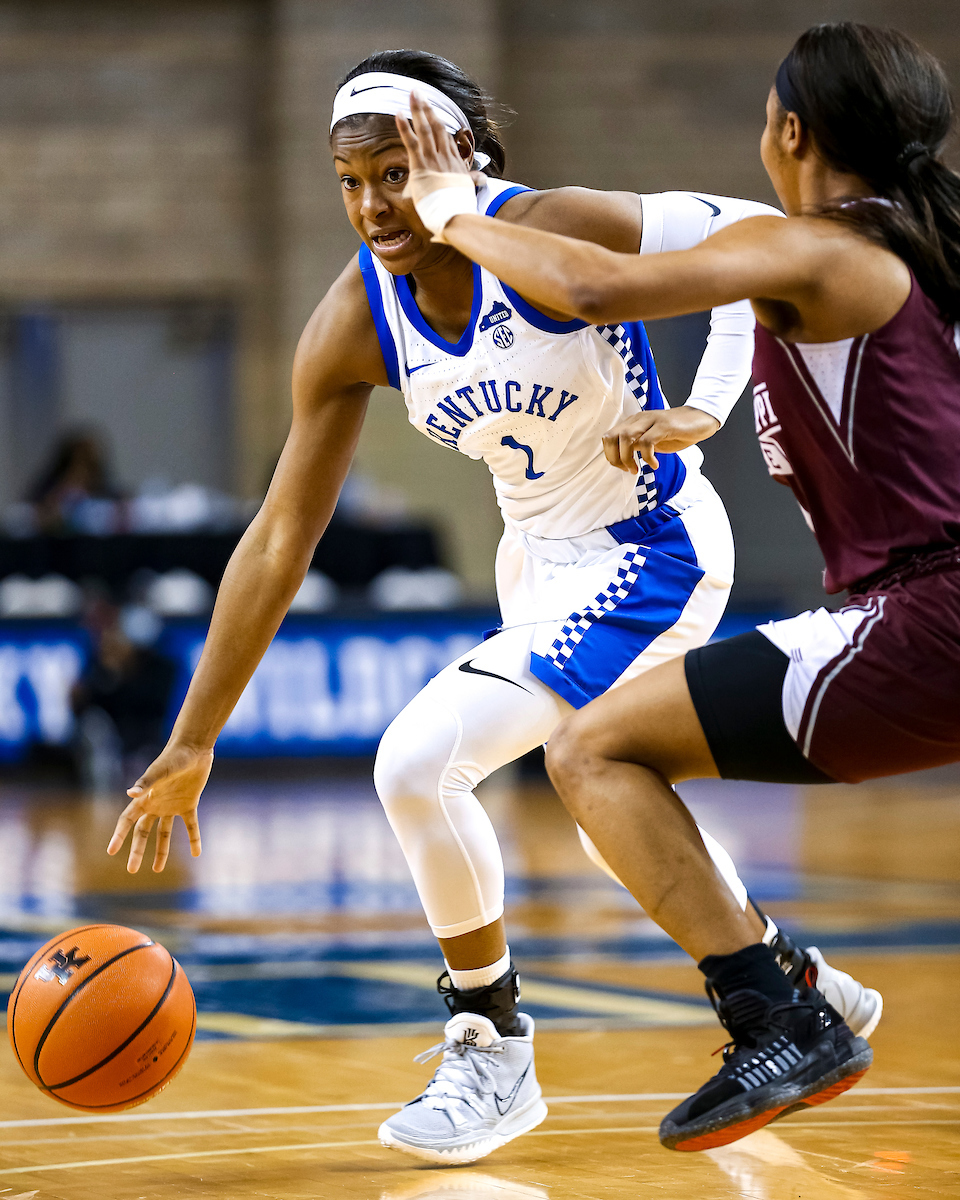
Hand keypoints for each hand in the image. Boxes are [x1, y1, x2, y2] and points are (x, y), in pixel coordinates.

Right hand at [107, 742, 213, 873]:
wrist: (194, 748)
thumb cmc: (174, 757)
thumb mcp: (159, 771)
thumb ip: (146, 782)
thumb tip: (129, 792)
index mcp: (145, 798)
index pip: (127, 820)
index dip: (118, 835)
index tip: (110, 851)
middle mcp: (156, 804)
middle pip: (143, 832)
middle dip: (137, 851)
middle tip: (132, 870)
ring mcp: (172, 805)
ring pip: (163, 833)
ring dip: (161, 851)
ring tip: (157, 869)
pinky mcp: (189, 804)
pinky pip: (190, 825)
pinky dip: (194, 839)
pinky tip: (197, 853)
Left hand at [396, 93, 477, 207]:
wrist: (454, 214)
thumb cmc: (460, 206)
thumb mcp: (469, 190)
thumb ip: (473, 182)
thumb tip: (483, 179)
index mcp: (455, 162)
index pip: (446, 139)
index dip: (438, 125)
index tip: (432, 114)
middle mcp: (445, 156)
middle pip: (436, 126)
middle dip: (428, 108)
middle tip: (420, 94)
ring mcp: (433, 159)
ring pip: (425, 128)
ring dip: (418, 109)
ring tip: (413, 94)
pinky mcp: (421, 165)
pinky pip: (411, 141)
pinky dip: (404, 127)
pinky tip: (398, 113)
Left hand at [603, 406, 720, 471]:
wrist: (700, 420)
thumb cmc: (675, 432)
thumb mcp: (651, 441)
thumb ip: (636, 446)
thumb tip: (622, 459)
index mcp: (633, 423)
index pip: (608, 437)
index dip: (610, 455)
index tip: (623, 468)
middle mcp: (638, 420)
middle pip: (611, 437)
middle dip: (615, 458)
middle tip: (629, 470)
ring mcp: (651, 421)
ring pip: (626, 437)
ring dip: (628, 458)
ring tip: (637, 469)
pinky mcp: (664, 425)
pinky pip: (647, 441)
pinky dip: (647, 457)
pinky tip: (655, 464)